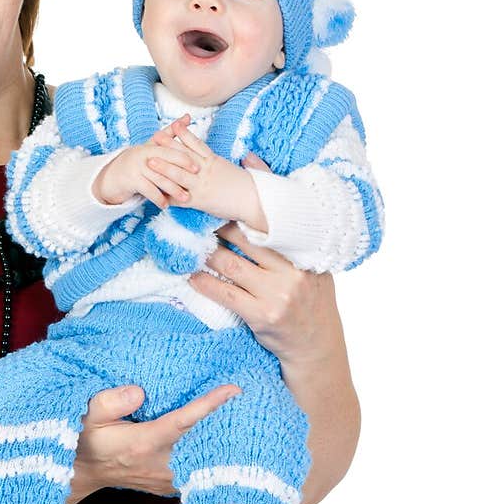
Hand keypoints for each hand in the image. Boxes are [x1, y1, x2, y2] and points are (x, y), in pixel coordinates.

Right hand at [68, 380, 240, 502]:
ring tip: (248, 417)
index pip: (183, 421)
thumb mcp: (87, 415)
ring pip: (206, 458)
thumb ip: (109, 402)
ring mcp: (169, 478)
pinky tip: (228, 438)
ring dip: (226, 440)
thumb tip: (139, 391)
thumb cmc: (87, 439)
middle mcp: (162, 464)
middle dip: (230, 421)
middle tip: (254, 400)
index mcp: (144, 444)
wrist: (84, 472)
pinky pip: (200, 468)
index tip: (233, 389)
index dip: (209, 405)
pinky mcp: (172, 485)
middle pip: (205, 441)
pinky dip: (215, 454)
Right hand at [93, 115, 203, 207]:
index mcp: (150, 146)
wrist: (111, 175)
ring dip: (173, 189)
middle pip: (165, 163)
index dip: (184, 158)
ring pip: (158, 178)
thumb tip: (188, 116)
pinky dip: (158, 198)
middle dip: (181, 172)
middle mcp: (142, 154)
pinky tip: (166, 205)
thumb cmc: (138, 161)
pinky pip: (147, 190)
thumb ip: (170, 133)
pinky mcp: (129, 180)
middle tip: (195, 181)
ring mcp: (135, 167)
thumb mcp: (152, 146)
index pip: (169, 150)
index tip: (198, 166)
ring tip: (185, 198)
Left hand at [147, 122, 266, 229]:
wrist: (256, 202)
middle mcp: (207, 171)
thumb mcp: (249, 170)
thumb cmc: (254, 188)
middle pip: (184, 155)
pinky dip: (168, 196)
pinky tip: (156, 193)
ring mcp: (202, 185)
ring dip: (163, 167)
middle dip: (168, 145)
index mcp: (216, 162)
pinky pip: (181, 198)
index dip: (185, 134)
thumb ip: (246, 162)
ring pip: (179, 174)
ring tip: (150, 160)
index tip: (175, 125)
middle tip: (155, 136)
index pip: (198, 145)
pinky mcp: (200, 201)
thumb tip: (249, 155)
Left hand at [189, 153, 339, 366]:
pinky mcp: (262, 315)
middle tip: (191, 212)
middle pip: (245, 238)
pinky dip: (204, 282)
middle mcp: (293, 270)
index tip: (215, 193)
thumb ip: (281, 212)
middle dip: (216, 224)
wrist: (316, 344)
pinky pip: (224, 293)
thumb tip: (249, 158)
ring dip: (204, 252)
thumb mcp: (306, 255)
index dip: (239, 206)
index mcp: (305, 250)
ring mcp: (278, 294)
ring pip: (230, 264)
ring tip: (186, 240)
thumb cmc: (309, 293)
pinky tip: (190, 274)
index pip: (269, 220)